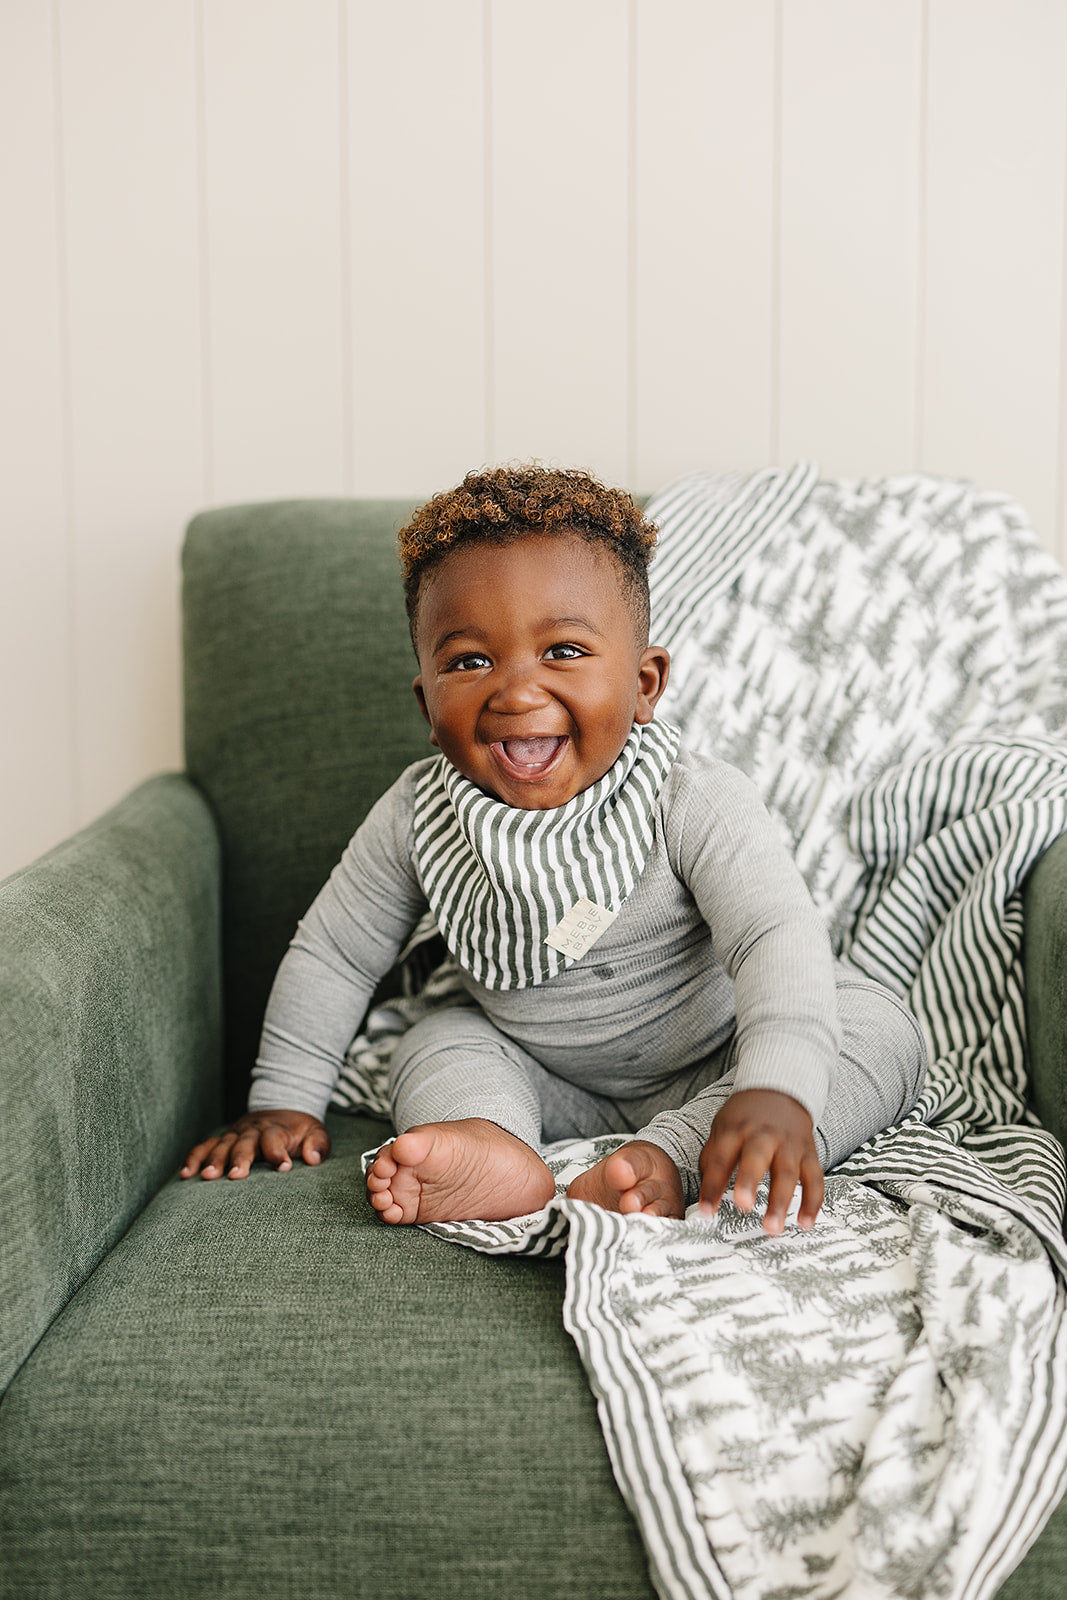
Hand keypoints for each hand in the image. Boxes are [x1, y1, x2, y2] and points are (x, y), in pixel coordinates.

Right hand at [180, 1110, 330, 1179]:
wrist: (281, 1108)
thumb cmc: (300, 1130)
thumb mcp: (316, 1132)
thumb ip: (318, 1144)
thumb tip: (313, 1159)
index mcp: (276, 1129)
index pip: (275, 1139)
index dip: (278, 1152)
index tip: (283, 1167)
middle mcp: (253, 1131)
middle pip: (245, 1143)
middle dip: (240, 1158)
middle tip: (236, 1175)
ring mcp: (235, 1134)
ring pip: (222, 1145)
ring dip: (214, 1159)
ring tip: (206, 1176)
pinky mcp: (223, 1139)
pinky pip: (205, 1146)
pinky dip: (194, 1158)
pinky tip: (186, 1174)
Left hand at [698, 1089, 822, 1233]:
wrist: (780, 1089)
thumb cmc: (746, 1116)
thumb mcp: (722, 1127)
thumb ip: (713, 1157)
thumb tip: (705, 1191)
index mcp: (736, 1129)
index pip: (720, 1158)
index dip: (712, 1185)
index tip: (706, 1211)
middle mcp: (763, 1135)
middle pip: (756, 1157)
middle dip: (749, 1181)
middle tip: (743, 1206)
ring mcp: (789, 1144)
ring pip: (787, 1172)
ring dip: (780, 1201)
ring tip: (772, 1228)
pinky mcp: (809, 1153)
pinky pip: (814, 1179)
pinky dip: (812, 1202)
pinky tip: (804, 1223)